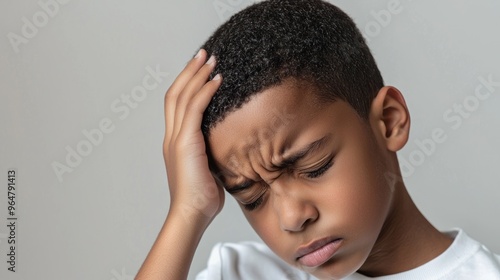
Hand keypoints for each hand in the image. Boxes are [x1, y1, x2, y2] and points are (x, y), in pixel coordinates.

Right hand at [163, 49, 223, 221]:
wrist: (191, 214)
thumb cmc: (201, 198)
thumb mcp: (208, 168)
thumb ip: (212, 152)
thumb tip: (229, 145)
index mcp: (175, 142)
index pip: (177, 105)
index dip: (187, 84)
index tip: (200, 70)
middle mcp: (172, 136)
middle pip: (175, 94)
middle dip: (190, 71)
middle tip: (203, 54)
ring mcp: (176, 139)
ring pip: (182, 96)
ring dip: (197, 75)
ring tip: (210, 59)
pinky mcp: (185, 143)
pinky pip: (194, 109)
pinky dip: (205, 92)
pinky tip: (216, 81)